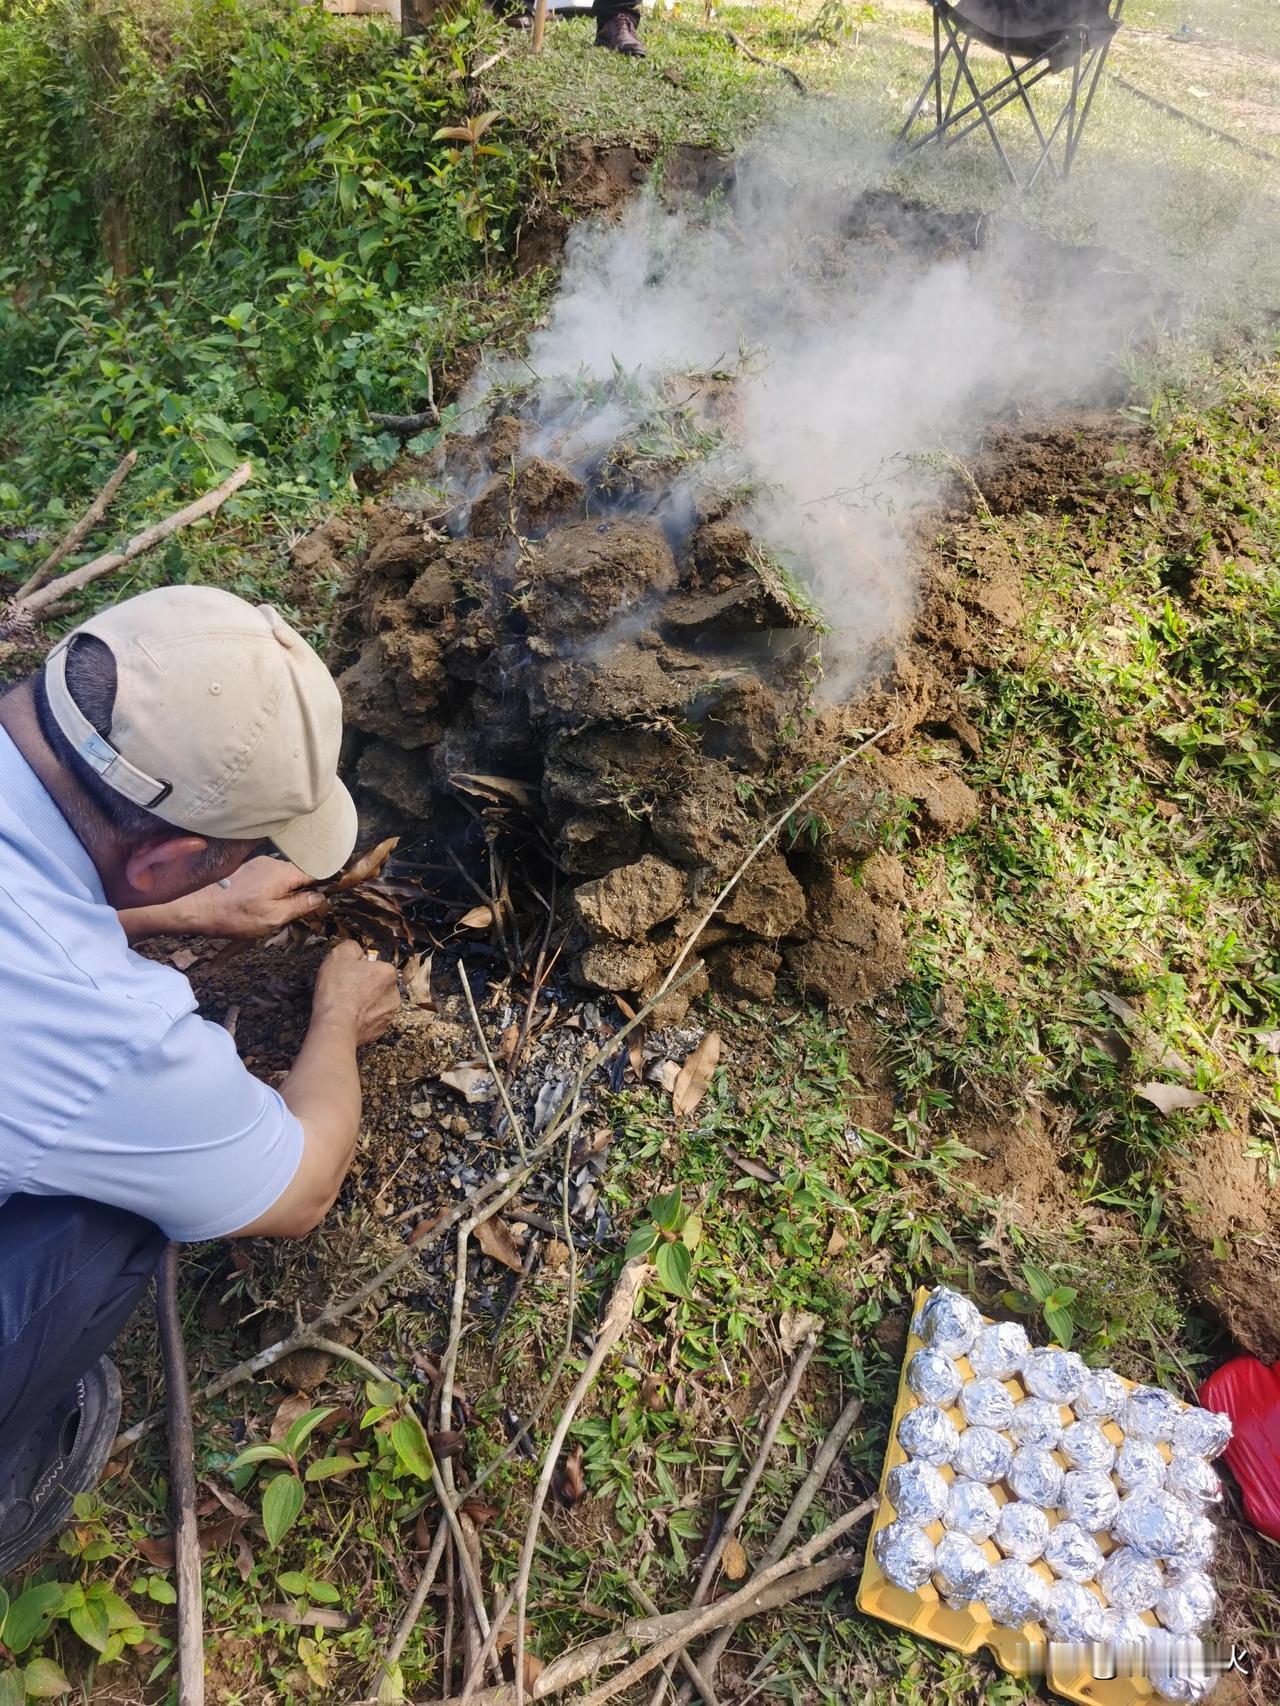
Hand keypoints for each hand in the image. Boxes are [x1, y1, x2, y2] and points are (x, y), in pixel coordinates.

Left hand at [187, 857, 326, 939]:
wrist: (197, 907)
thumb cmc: (236, 915)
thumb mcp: (273, 917)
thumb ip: (300, 905)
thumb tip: (320, 898)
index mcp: (283, 872)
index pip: (316, 871)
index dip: (327, 883)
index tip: (334, 895)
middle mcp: (273, 863)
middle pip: (302, 872)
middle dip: (309, 888)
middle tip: (313, 908)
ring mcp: (259, 864)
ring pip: (286, 875)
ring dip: (292, 889)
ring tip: (291, 908)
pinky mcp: (248, 870)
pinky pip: (272, 876)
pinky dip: (278, 887)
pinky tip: (271, 901)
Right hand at [312, 939, 400, 1045]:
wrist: (336, 1025)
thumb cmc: (338, 990)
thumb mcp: (339, 956)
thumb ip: (351, 947)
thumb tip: (356, 949)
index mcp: (388, 973)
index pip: (375, 965)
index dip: (359, 968)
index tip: (347, 974)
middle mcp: (394, 993)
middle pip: (377, 985)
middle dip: (363, 987)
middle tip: (345, 989)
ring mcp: (389, 1014)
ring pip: (375, 1004)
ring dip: (364, 1004)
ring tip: (345, 1005)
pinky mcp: (380, 1031)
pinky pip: (371, 1020)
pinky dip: (362, 1019)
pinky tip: (348, 1017)